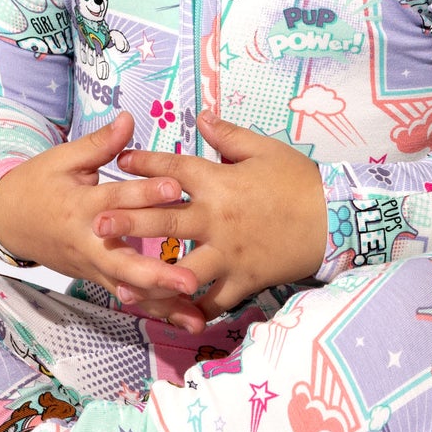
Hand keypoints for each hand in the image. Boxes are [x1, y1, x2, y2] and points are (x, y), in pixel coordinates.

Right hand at [0, 111, 211, 327]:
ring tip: (195, 315)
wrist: (7, 220)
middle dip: (157, 274)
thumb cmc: (38, 184)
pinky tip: (183, 320)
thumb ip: (100, 144)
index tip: (177, 189)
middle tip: (191, 280)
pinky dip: (154, 309)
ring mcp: (90, 264)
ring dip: (161, 303)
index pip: (116, 200)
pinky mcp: (95, 276)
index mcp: (80, 205)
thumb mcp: (64, 158)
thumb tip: (129, 119)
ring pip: (128, 288)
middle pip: (122, 261)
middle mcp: (87, 241)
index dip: (145, 194)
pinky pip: (127, 295)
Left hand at [95, 111, 328, 328]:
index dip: (145, 163)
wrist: (334, 219)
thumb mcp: (265, 149)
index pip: (174, 169)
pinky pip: (214, 300)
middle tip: (97, 225)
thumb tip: (202, 116)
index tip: (119, 162)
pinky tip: (173, 315)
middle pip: (165, 221)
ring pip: (182, 270)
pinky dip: (194, 309)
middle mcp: (217, 219)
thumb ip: (229, 135)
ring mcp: (229, 254)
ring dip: (151, 281)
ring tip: (124, 287)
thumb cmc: (299, 180)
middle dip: (129, 224)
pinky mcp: (244, 279)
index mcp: (220, 182)